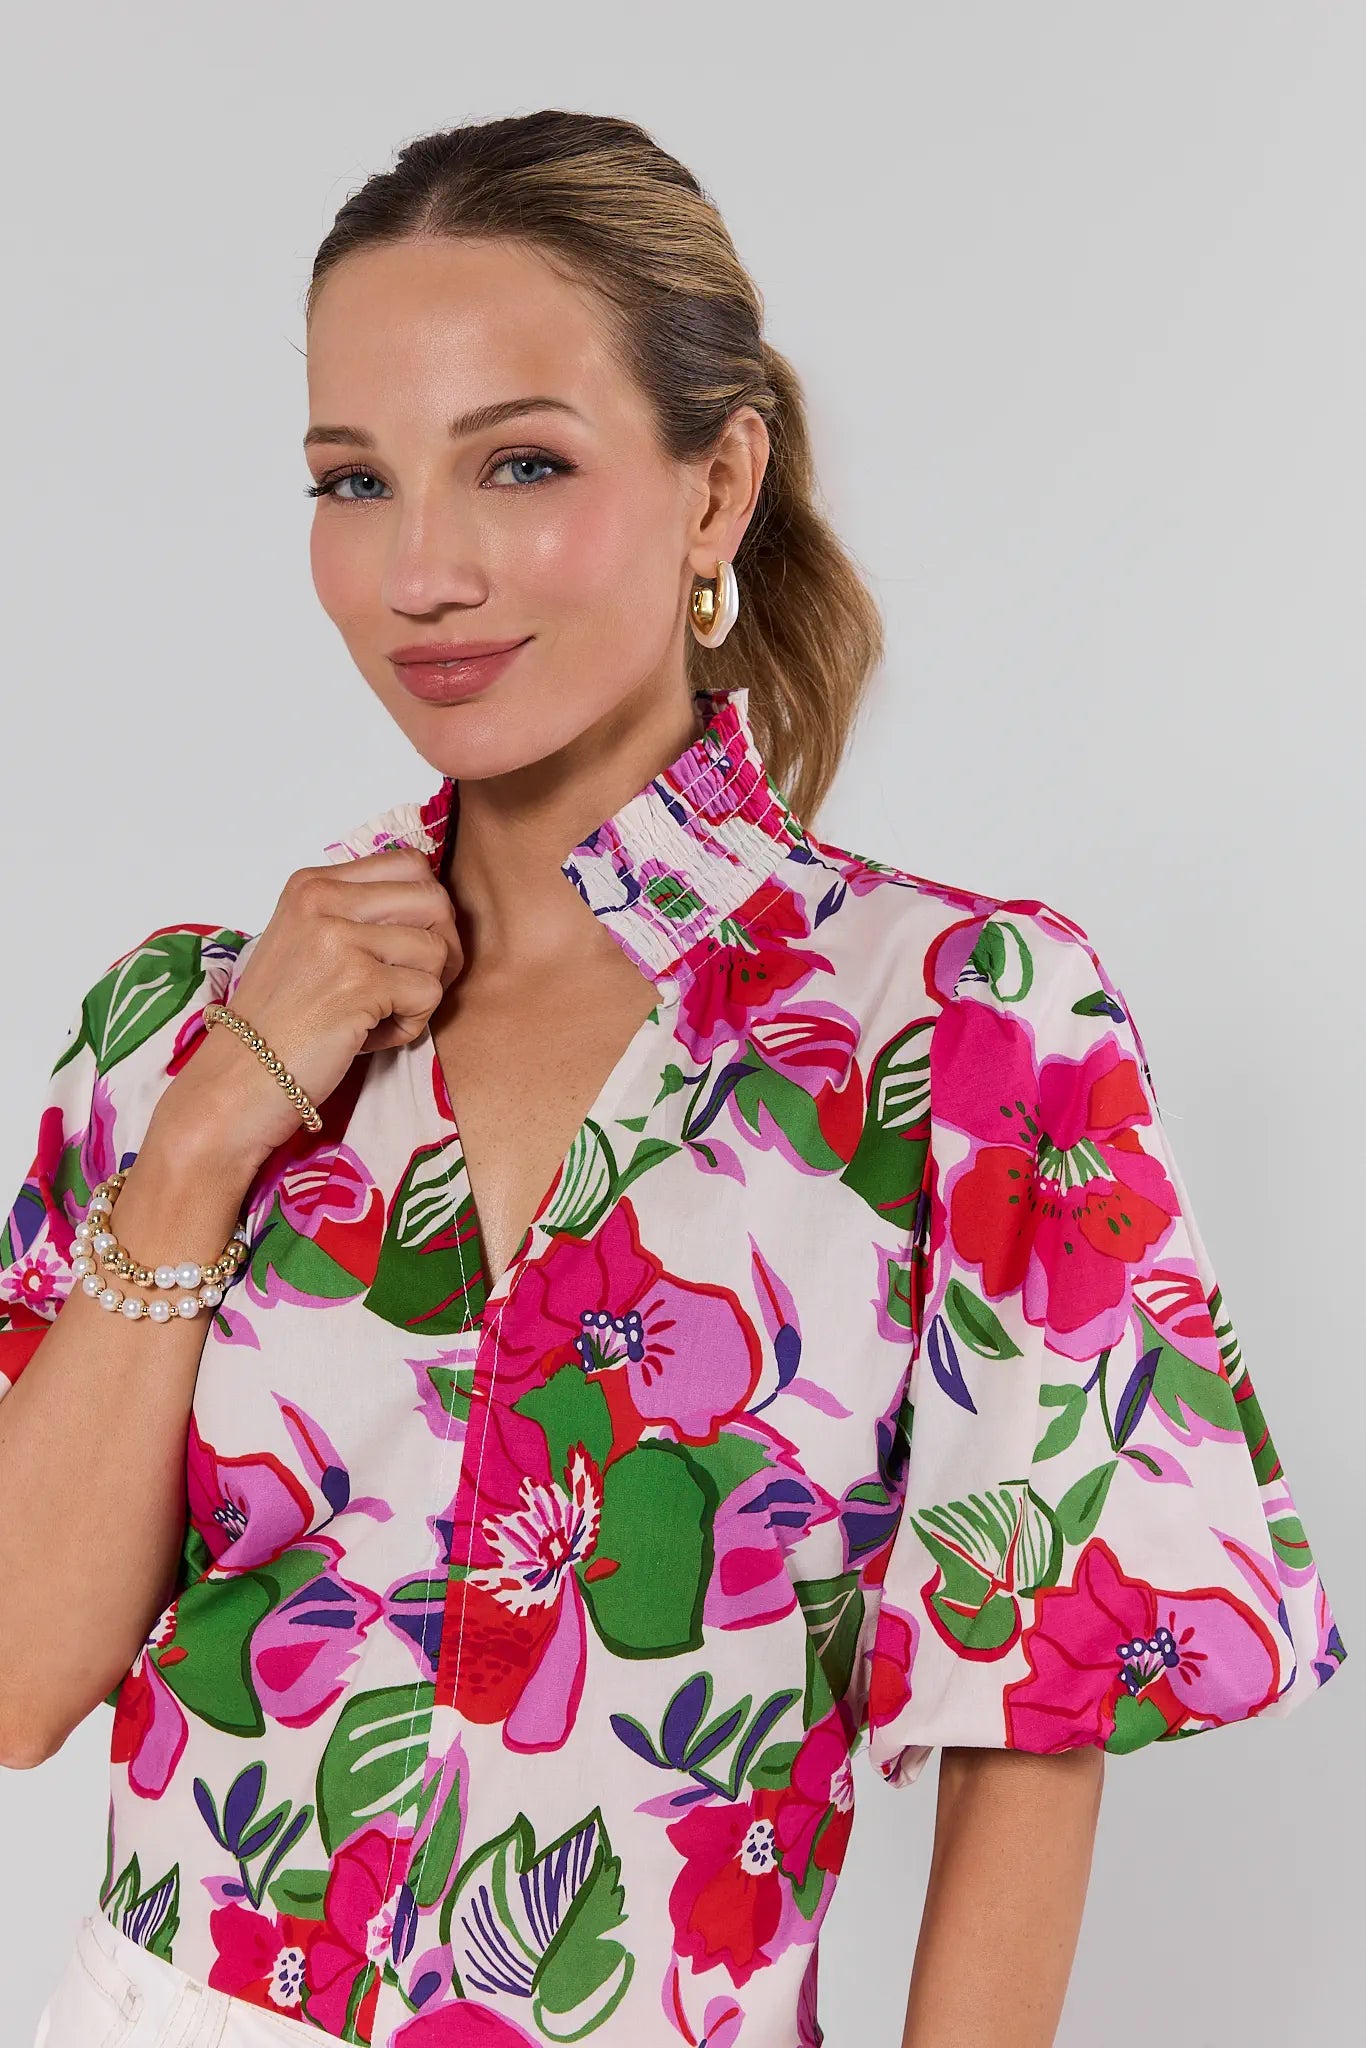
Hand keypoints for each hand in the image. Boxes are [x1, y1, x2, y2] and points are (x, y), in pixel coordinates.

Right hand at [163, 847, 463, 1166]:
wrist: (238, 1078)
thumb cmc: (282, 1021)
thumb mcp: (310, 943)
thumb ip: (359, 917)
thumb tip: (437, 907)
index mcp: (313, 884)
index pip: (409, 865)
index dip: (427, 910)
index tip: (409, 948)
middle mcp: (324, 900)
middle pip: (434, 899)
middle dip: (441, 948)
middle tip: (412, 986)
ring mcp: (340, 939)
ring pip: (439, 948)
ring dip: (424, 992)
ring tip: (381, 1016)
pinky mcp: (359, 982)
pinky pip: (429, 993)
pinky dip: (412, 1024)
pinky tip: (371, 1036)